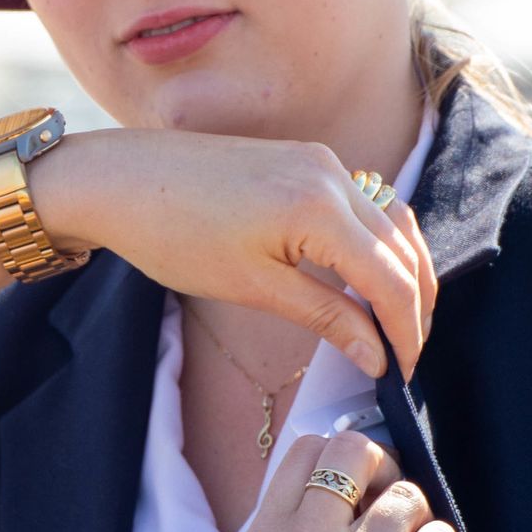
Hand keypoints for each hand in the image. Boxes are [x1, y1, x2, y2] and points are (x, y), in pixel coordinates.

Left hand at [35, 130, 438, 380]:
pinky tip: (367, 277)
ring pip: (390, 222)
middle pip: (402, 248)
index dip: (405, 331)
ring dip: (401, 271)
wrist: (118, 179)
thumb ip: (325, 316)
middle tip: (405, 355)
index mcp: (320, 208)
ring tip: (395, 322)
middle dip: (413, 305)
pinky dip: (377, 243)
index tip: (403, 373)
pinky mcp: (304, 158)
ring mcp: (320, 160)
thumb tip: (377, 355)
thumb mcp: (252, 286)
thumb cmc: (173, 235)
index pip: (390, 279)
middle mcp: (332, 174)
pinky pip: (363, 204)